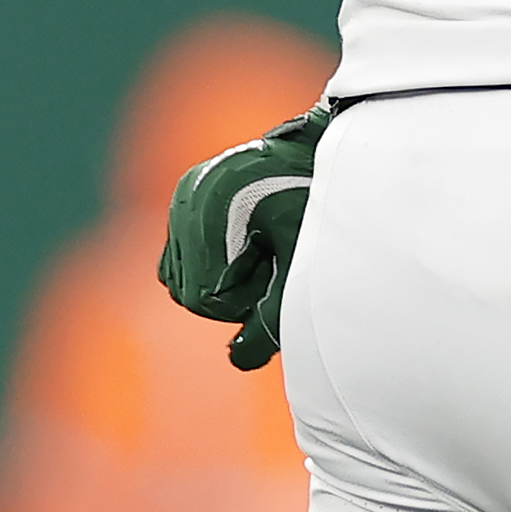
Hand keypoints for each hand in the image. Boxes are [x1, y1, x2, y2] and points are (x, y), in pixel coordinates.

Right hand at [158, 105, 329, 369]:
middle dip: (235, 290)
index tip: (279, 268)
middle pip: (190, 293)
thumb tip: (239, 361)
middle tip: (276, 258)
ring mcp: (187, 194)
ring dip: (222, 278)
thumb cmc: (322, 204)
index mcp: (214, 209)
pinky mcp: (189, 193)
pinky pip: (179, 258)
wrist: (331, 151)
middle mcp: (190, 198)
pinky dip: (210, 264)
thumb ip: (274, 318)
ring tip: (267, 248)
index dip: (249, 299)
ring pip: (181, 279)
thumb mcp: (304, 264)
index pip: (208, 301)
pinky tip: (248, 244)